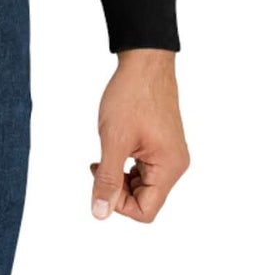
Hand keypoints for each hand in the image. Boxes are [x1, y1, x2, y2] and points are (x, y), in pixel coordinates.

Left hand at [89, 48, 188, 222]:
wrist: (145, 61)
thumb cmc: (132, 95)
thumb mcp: (114, 140)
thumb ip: (108, 179)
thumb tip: (100, 213)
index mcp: (169, 167)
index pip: (145, 211)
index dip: (118, 203)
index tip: (101, 178)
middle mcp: (175, 164)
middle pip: (145, 199)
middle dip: (118, 187)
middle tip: (99, 164)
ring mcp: (170, 153)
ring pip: (143, 184)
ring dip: (121, 175)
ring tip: (106, 153)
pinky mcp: (164, 143)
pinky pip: (145, 168)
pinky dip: (127, 164)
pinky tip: (116, 147)